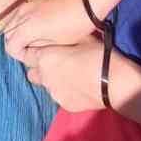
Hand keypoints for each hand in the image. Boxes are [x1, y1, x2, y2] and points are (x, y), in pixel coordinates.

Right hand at [2, 0, 98, 60]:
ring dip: (20, 31)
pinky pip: (25, 10)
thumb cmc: (76, 23)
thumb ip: (38, 47)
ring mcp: (29, 2)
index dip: (21, 56)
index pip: (10, 47)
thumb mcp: (58, 42)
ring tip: (38, 38)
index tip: (33, 58)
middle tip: (33, 50)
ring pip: (15, 20)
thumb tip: (30, 50)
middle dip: (17, 43)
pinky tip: (43, 23)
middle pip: (8, 33)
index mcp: (25, 27)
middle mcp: (22, 13)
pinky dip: (27, 19)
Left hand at [23, 35, 140, 113]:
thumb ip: (65, 39)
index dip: (34, 52)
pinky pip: (60, 97)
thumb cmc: (97, 54)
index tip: (44, 50)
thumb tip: (60, 35)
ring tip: (72, 77)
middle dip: (40, 69)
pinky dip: (66, 92)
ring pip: (46, 86)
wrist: (113, 82)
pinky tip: (81, 88)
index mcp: (44, 57)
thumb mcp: (81, 38)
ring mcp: (53, 93)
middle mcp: (44, 76)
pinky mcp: (64, 105)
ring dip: (54, 81)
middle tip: (56, 64)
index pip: (26, 55)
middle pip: (32, 73)